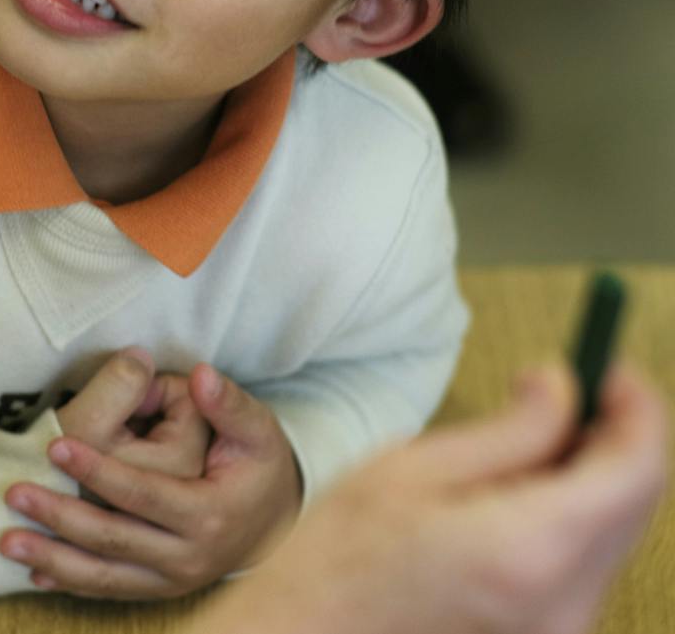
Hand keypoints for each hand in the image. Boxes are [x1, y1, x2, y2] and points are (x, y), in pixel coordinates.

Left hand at [2, 355, 299, 598]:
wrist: (275, 525)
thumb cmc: (257, 466)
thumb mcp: (256, 431)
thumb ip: (227, 403)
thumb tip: (200, 375)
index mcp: (209, 514)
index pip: (144, 493)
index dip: (98, 470)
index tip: (56, 447)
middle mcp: (189, 557)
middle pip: (115, 537)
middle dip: (60, 517)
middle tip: (14, 493)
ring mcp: (172, 580)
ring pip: (104, 575)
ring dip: (52, 559)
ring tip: (7, 540)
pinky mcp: (157, 589)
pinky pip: (108, 590)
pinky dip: (69, 582)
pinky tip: (32, 572)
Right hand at [200, 364, 668, 633]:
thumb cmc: (339, 559)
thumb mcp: (410, 468)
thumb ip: (507, 430)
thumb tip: (561, 388)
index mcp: (529, 549)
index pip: (635, 471)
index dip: (637, 408)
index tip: (610, 368)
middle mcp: (564, 603)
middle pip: (633, 503)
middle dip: (611, 437)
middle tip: (566, 391)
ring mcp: (561, 631)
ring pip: (612, 533)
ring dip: (588, 477)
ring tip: (521, 443)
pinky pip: (586, 566)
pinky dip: (570, 517)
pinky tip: (513, 495)